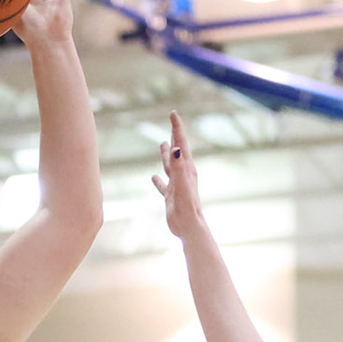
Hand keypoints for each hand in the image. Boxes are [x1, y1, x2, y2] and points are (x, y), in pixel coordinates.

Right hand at [151, 111, 203, 236]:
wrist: (189, 227)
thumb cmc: (186, 207)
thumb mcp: (181, 184)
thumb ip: (178, 167)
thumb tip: (176, 148)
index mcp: (186, 168)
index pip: (181, 143)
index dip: (177, 128)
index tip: (173, 114)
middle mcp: (183, 174)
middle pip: (178, 150)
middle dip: (174, 136)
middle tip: (172, 123)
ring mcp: (177, 185)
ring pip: (170, 165)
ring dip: (166, 154)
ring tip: (162, 144)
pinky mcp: (172, 196)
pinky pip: (163, 184)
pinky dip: (158, 180)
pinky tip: (153, 177)